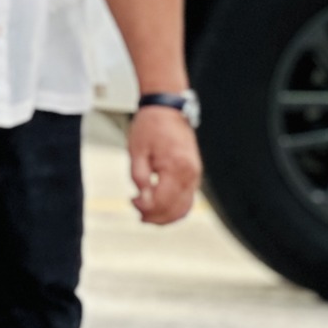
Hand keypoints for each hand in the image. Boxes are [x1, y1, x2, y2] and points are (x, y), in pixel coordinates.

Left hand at [128, 106, 201, 224]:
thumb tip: (142, 201)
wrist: (167, 110)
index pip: (163, 201)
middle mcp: (191, 175)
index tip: (131, 201)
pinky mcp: (195, 175)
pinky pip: (188, 200)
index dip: (146, 207)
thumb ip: (139, 177)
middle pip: (175, 209)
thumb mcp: (137, 150)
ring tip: (146, 214)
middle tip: (137, 213)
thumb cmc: (150, 127)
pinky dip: (175, 208)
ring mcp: (195, 176)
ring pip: (184, 208)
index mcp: (176, 167)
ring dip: (166, 216)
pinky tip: (159, 208)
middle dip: (155, 217)